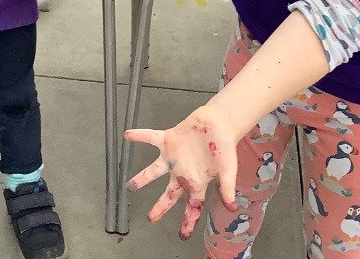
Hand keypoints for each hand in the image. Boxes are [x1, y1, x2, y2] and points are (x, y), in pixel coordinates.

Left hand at [124, 103, 237, 239]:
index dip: (188, 221)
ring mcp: (174, 157)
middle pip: (170, 194)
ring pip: (154, 170)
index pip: (192, 206)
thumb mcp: (228, 169)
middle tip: (151, 218)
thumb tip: (232, 208)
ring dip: (142, 178)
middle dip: (160, 207)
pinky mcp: (168, 140)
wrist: (220, 123)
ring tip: (129, 186)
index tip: (183, 235)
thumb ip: (227, 188)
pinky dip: (140, 136)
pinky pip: (151, 138)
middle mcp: (182, 172)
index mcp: (197, 182)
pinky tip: (127, 135)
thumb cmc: (224, 147)